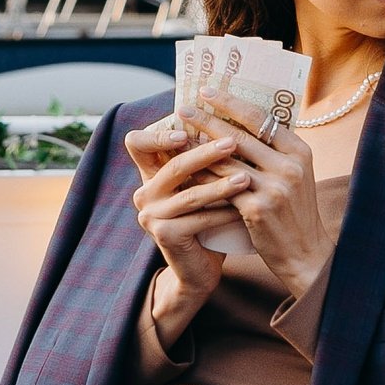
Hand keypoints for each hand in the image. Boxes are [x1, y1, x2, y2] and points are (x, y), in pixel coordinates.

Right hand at [129, 125, 246, 341]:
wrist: (200, 268)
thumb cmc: (208, 218)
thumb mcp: (201, 184)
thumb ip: (204, 158)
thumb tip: (234, 116)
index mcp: (150, 173)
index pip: (137, 142)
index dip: (158, 133)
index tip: (187, 126)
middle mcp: (144, 192)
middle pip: (173, 165)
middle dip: (205, 153)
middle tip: (234, 143)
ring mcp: (151, 215)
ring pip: (190, 194)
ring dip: (220, 185)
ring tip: (247, 178)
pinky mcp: (164, 235)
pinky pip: (200, 219)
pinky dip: (225, 212)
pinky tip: (246, 206)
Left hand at [184, 90, 332, 300]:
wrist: (306, 254)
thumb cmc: (296, 213)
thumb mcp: (297, 176)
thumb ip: (275, 151)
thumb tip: (241, 123)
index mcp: (299, 151)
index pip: (260, 117)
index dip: (231, 102)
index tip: (207, 91)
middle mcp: (289, 166)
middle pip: (239, 135)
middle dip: (206, 119)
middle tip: (182, 107)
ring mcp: (274, 188)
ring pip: (225, 161)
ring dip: (197, 148)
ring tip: (176, 138)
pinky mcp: (257, 209)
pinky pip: (220, 187)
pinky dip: (201, 177)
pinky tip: (184, 171)